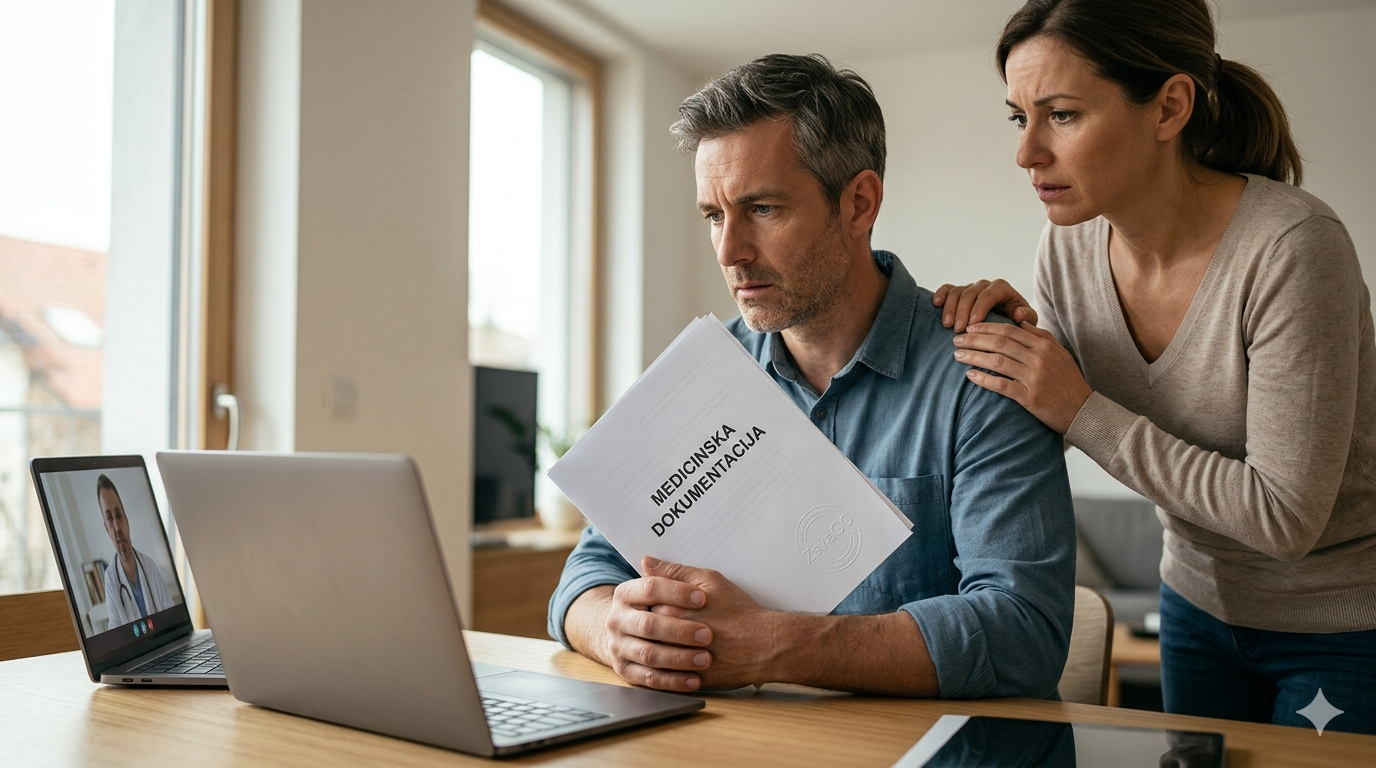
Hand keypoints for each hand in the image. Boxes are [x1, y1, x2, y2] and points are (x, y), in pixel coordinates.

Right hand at [594, 559, 715, 692]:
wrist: (632, 634)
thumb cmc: (661, 606)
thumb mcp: (669, 586)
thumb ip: (668, 574)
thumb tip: (649, 560)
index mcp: (625, 593)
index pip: (650, 588)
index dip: (677, 593)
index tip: (703, 598)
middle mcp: (616, 620)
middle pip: (648, 625)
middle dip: (680, 630)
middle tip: (708, 634)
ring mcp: (618, 647)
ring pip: (649, 654)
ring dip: (679, 658)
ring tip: (705, 659)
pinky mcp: (625, 671)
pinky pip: (649, 679)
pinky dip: (673, 681)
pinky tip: (695, 680)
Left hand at [644, 557, 780, 689]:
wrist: (763, 646)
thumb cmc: (739, 612)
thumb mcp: (709, 580)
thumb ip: (674, 571)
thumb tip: (646, 562)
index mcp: (668, 608)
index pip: (643, 605)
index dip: (656, 604)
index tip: (672, 607)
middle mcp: (666, 636)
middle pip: (646, 630)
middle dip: (658, 627)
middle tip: (683, 625)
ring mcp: (673, 661)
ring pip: (653, 654)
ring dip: (663, 648)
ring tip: (687, 642)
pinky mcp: (682, 680)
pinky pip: (665, 677)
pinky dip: (670, 669)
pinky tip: (685, 660)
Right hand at [933, 279, 1037, 331]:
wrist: (1007, 323)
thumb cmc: (1017, 323)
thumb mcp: (1027, 322)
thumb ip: (1027, 317)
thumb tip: (1019, 314)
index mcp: (1002, 289)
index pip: (988, 294)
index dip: (979, 308)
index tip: (972, 325)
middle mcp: (985, 285)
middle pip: (970, 293)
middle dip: (962, 311)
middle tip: (957, 330)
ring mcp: (971, 288)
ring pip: (957, 292)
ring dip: (950, 308)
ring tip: (947, 325)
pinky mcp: (959, 293)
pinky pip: (948, 289)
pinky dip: (941, 294)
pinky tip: (936, 304)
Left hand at [953, 321, 1091, 433]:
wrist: (1083, 411)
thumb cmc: (1069, 381)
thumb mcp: (1060, 353)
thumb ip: (1041, 336)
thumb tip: (1020, 323)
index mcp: (1044, 345)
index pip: (1009, 330)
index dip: (986, 327)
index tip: (969, 328)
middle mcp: (1038, 358)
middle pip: (999, 343)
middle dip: (974, 339)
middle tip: (956, 339)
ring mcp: (1034, 377)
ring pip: (997, 362)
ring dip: (974, 357)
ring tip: (957, 355)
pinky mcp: (1030, 397)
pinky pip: (1001, 385)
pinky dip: (983, 379)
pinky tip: (969, 375)